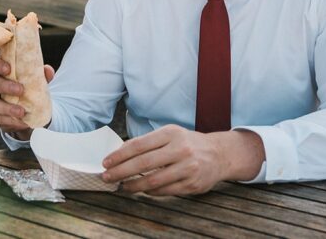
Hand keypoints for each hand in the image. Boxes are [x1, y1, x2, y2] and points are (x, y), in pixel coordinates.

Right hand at [0, 56, 54, 137]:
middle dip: (3, 86)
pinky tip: (19, 121)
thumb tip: (48, 70)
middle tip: (20, 90)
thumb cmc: (23, 86)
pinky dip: (8, 120)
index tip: (8, 69)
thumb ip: (39, 74)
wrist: (21, 108)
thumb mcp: (32, 79)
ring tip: (21, 112)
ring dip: (5, 108)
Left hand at [101, 125, 264, 195]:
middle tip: (107, 177)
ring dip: (133, 186)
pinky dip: (150, 191)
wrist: (219, 154)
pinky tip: (142, 189)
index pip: (139, 145)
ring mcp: (188, 168)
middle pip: (143, 163)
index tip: (106, 162)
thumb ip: (148, 143)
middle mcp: (180, 149)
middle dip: (121, 172)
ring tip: (123, 186)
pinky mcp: (192, 185)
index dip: (120, 155)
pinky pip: (165, 191)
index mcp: (171, 133)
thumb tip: (120, 153)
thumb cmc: (188, 143)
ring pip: (153, 181)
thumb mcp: (170, 134)